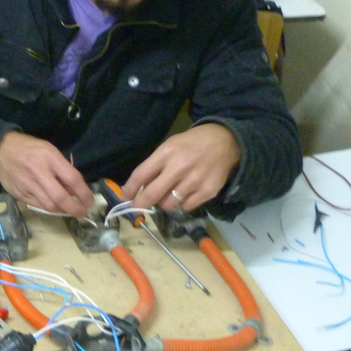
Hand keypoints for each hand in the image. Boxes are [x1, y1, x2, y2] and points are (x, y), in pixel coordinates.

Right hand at [0, 132, 93, 217]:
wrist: (0, 150)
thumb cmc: (30, 148)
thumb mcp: (50, 151)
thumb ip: (63, 168)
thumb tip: (76, 190)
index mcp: (49, 157)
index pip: (72, 179)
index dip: (84, 193)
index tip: (89, 201)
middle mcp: (38, 171)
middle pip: (60, 198)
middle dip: (75, 209)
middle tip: (82, 212)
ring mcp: (27, 184)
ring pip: (49, 206)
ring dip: (62, 211)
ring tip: (69, 209)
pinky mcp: (19, 194)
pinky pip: (38, 206)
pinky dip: (49, 208)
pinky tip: (54, 206)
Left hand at [121, 123, 240, 213]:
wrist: (224, 142)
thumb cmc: (191, 144)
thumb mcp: (170, 146)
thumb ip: (155, 165)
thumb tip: (139, 188)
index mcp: (166, 153)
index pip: (140, 175)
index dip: (130, 189)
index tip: (125, 197)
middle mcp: (179, 168)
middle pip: (151, 195)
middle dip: (140, 204)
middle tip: (137, 208)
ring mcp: (194, 181)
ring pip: (168, 205)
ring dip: (164, 203)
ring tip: (169, 194)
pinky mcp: (207, 192)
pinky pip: (186, 207)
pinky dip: (182, 204)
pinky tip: (186, 193)